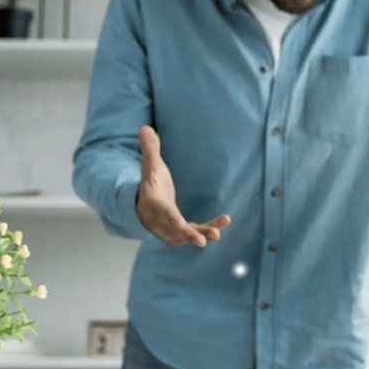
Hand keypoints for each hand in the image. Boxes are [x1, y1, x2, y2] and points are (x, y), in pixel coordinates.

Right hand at [136, 125, 230, 246]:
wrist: (144, 203)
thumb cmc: (150, 183)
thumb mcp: (150, 165)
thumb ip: (150, 149)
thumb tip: (145, 127)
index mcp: (153, 204)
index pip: (161, 212)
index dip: (170, 219)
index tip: (181, 225)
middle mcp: (161, 220)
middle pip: (173, 230)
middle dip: (188, 235)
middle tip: (203, 240)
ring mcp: (172, 228)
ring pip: (186, 234)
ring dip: (202, 233)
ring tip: (218, 233)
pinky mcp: (182, 230)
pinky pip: (196, 231)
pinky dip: (209, 228)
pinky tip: (225, 221)